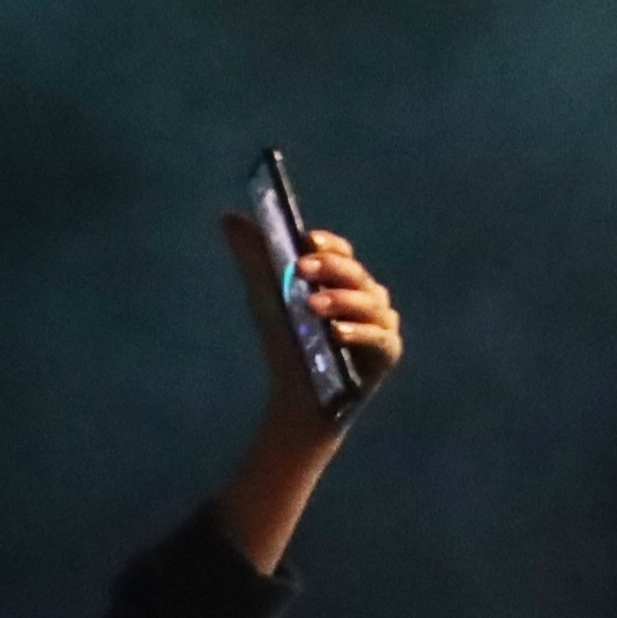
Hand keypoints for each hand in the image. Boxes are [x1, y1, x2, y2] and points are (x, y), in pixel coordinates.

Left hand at [207, 218, 400, 573]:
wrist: (297, 401)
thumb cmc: (287, 345)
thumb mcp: (266, 298)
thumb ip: (254, 257)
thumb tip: (229, 217)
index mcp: (344, 280)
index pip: (341, 253)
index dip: (327, 244)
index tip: (305, 240)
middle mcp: (369, 298)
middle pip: (356, 274)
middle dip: (331, 269)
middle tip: (303, 268)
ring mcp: (382, 325)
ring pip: (370, 302)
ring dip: (342, 300)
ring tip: (313, 305)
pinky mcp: (387, 353)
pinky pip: (379, 338)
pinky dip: (359, 333)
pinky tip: (336, 332)